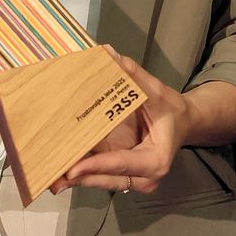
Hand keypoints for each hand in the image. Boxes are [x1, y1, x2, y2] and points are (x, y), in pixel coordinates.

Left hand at [62, 48, 194, 192]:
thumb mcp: (156, 91)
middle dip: (81, 179)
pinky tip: (61, 175)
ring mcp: (134, 180)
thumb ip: (133, 76)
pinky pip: (102, 177)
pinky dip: (83, 175)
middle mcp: (145, 177)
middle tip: (54, 179)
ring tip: (52, 180)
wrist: (183, 123)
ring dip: (78, 181)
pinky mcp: (125, 177)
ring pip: (102, 182)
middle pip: (108, 179)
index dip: (97, 166)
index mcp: (155, 160)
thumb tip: (108, 53)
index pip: (122, 163)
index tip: (74, 169)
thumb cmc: (171, 109)